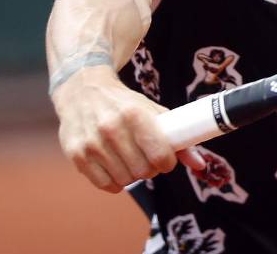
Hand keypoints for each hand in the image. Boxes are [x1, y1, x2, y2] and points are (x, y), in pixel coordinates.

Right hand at [53, 66, 204, 192]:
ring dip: (132, 175)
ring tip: (131, 160)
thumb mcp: (152, 111)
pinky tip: (115, 167)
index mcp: (134, 114)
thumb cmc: (123, 103)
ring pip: (125, 180)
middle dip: (150, 169)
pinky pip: (104, 184)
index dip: (167, 162)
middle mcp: (111, 128)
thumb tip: (200, 164)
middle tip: (147, 159)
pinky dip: (114, 182)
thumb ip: (177, 137)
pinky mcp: (76, 155)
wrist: (82, 91)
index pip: (159, 154)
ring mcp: (91, 143)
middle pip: (143, 170)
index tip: (166, 159)